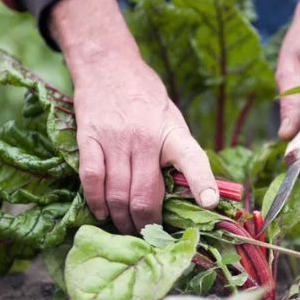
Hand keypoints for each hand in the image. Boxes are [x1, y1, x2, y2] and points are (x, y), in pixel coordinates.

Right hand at [50, 0, 218, 233]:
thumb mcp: (171, 117)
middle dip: (147, 224)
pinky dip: (97, 202)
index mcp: (172, 132)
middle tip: (148, 235)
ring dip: (122, 219)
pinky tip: (102, 212)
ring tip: (126, 229)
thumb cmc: (145, 95)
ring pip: (118, 194)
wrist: (108, 64)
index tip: (210, 205)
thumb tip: (187, 191)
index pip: (192, 159)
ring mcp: (115, 138)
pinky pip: (92, 180)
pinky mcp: (89, 138)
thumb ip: (177, 150)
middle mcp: (144, 137)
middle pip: (145, 194)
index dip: (202, 183)